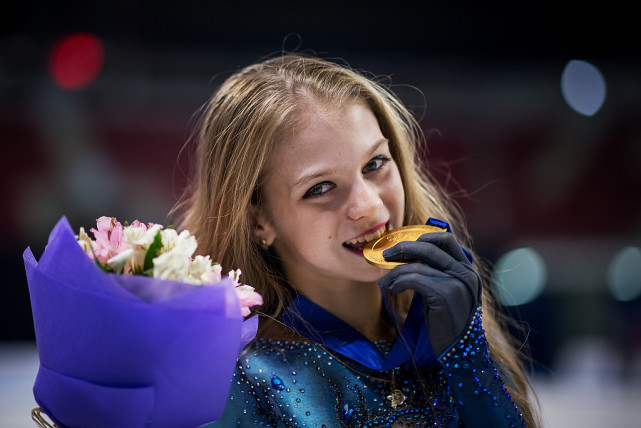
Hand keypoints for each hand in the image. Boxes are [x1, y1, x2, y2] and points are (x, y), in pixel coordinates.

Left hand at [378, 231, 480, 357]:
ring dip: (395, 272)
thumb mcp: (448, 295)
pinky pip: (413, 279)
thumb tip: (410, 257)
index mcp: (468, 271)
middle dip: (403, 248)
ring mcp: (457, 283)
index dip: (423, 237)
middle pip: (429, 246)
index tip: (405, 246)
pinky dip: (398, 281)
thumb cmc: (449, 325)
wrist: (459, 354)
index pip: (446, 240)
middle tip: (385, 255)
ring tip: (385, 282)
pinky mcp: (444, 295)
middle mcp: (466, 274)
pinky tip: (393, 288)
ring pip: (417, 265)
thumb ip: (438, 275)